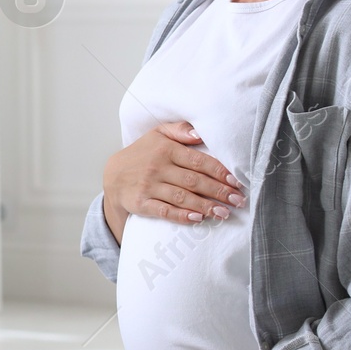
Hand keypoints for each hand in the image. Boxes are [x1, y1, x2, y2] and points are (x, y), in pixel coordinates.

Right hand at [102, 121, 244, 228]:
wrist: (113, 175)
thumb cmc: (143, 154)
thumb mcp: (158, 134)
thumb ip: (180, 130)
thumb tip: (200, 133)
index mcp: (166, 149)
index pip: (198, 161)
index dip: (219, 172)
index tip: (235, 182)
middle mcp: (158, 167)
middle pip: (194, 181)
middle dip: (219, 191)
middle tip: (237, 200)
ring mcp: (148, 186)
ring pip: (182, 197)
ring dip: (205, 206)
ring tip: (224, 213)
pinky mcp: (141, 203)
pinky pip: (164, 211)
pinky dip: (181, 216)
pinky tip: (198, 219)